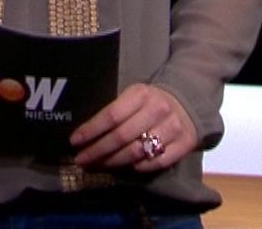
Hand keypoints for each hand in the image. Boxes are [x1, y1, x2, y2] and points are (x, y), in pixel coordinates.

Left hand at [70, 83, 196, 170]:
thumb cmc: (149, 101)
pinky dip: (138, 168)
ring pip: (137, 152)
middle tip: (81, 160)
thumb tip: (85, 133)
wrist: (186, 102)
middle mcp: (157, 110)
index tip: (74, 141)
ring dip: (113, 162)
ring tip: (98, 166)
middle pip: (121, 136)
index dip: (91, 130)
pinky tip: (125, 168)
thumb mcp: (132, 96)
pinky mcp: (185, 144)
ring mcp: (173, 128)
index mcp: (140, 94)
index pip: (111, 115)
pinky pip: (157, 162)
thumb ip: (114, 111)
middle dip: (97, 151)